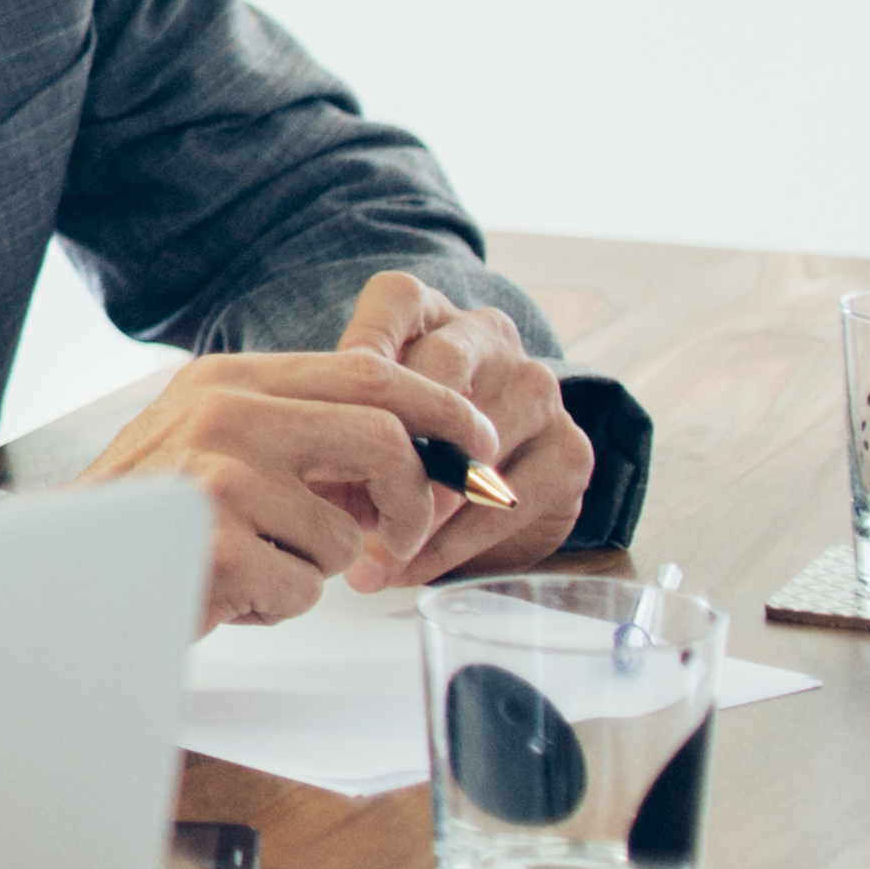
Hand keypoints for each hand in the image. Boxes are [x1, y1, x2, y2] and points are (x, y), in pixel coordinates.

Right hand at [82, 337, 512, 628]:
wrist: (55, 573)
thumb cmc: (147, 520)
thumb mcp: (213, 444)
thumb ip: (295, 429)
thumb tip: (413, 447)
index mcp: (229, 380)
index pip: (366, 371)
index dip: (439, 405)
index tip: (476, 442)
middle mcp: (222, 413)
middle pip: (382, 440)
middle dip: (414, 499)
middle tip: (403, 541)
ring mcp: (214, 476)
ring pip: (342, 533)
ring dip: (313, 569)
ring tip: (251, 566)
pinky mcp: (211, 544)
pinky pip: (303, 588)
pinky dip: (276, 605)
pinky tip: (226, 592)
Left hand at [329, 268, 590, 584]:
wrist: (482, 484)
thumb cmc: (393, 442)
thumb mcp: (355, 422)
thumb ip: (331, 428)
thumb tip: (299, 482)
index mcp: (428, 313)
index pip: (397, 300)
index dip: (361, 350)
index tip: (327, 408)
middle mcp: (489, 337)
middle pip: (442, 367)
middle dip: (394, 441)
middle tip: (351, 497)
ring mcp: (539, 390)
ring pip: (480, 441)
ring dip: (421, 506)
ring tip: (373, 552)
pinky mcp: (570, 451)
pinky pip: (509, 501)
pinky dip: (451, 544)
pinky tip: (408, 568)